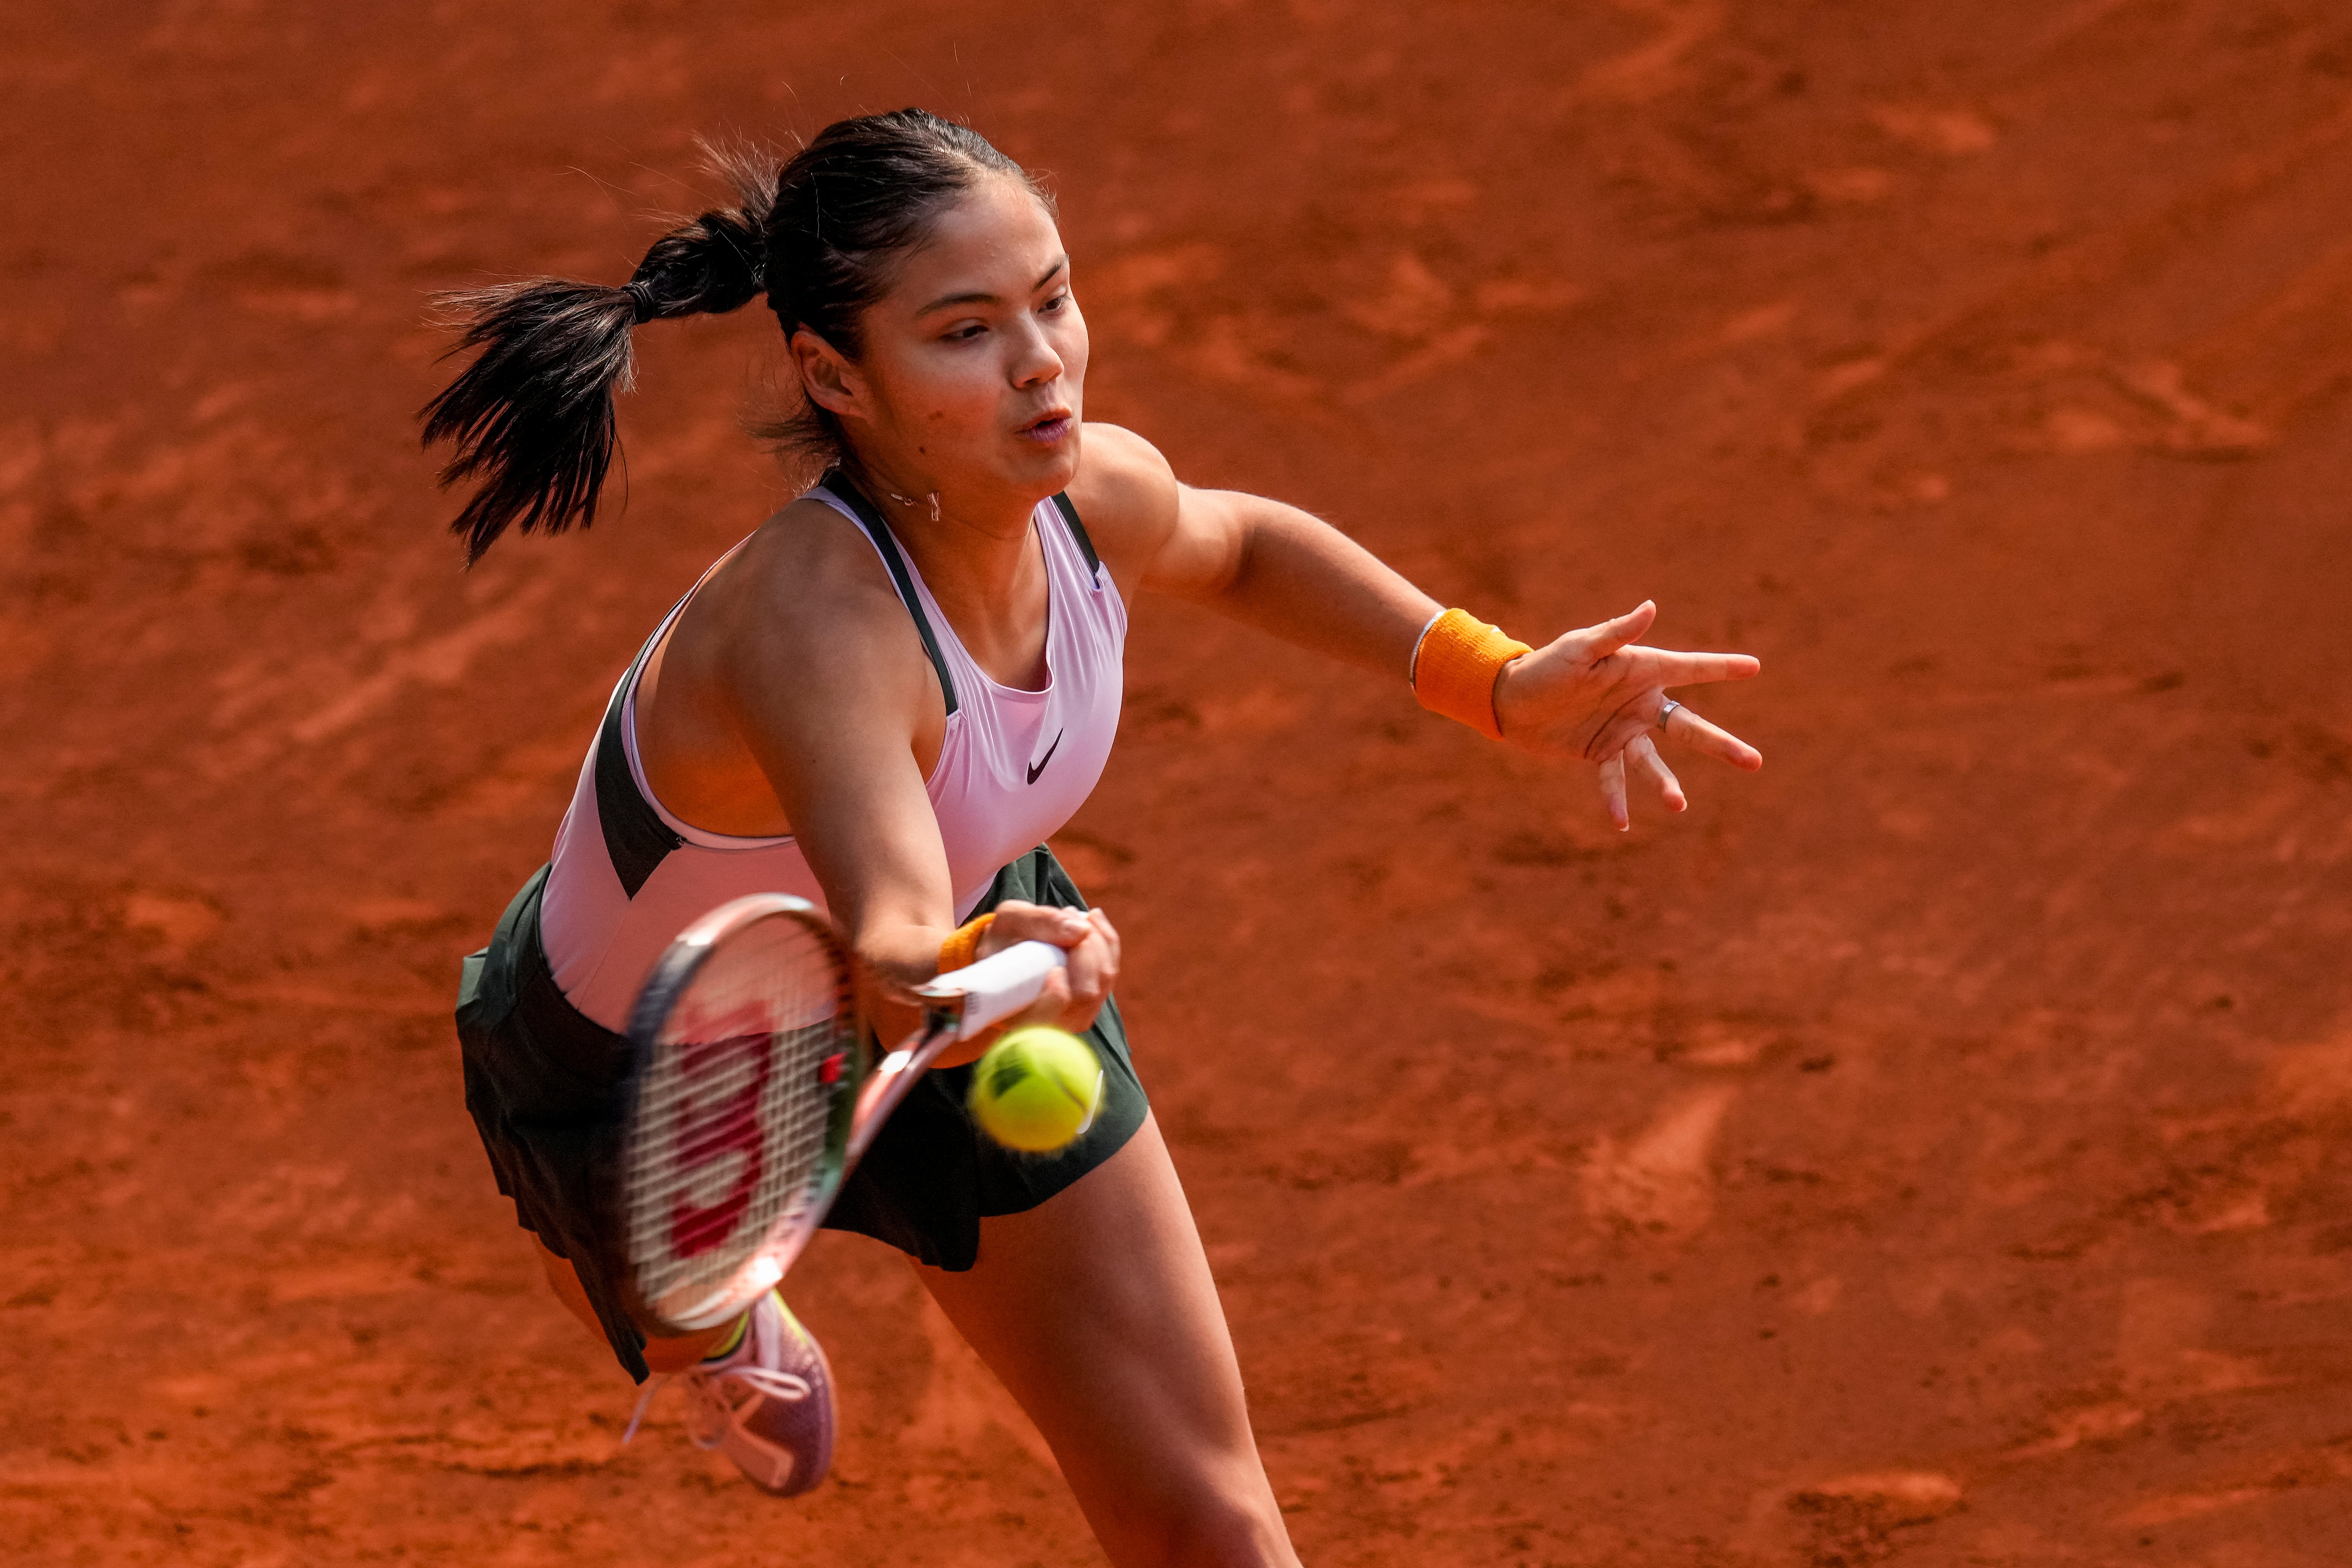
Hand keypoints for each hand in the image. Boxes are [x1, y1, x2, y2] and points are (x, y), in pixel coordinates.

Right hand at [975, 899, 1121, 1035]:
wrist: (1004, 952)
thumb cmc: (1003, 938)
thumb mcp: (1010, 921)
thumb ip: (1039, 923)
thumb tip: (1082, 930)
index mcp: (1017, 1015)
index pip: (1047, 1019)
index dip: (1057, 995)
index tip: (1054, 968)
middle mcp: (1049, 1024)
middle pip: (1086, 993)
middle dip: (1085, 946)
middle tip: (1065, 914)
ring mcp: (1074, 1016)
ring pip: (1103, 981)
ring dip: (1096, 940)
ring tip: (1072, 915)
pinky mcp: (1091, 1002)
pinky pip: (1110, 972)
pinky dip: (1105, 941)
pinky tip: (1091, 920)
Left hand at [1490, 600, 1761, 831]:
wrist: (1510, 700)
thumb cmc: (1546, 665)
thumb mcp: (1581, 648)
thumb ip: (1616, 633)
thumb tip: (1650, 607)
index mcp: (1641, 671)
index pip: (1689, 669)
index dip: (1721, 668)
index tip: (1755, 666)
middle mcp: (1639, 703)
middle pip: (1688, 727)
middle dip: (1720, 745)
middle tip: (1754, 762)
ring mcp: (1623, 731)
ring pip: (1655, 762)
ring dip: (1666, 784)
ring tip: (1678, 805)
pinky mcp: (1601, 753)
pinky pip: (1614, 779)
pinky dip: (1617, 799)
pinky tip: (1621, 823)